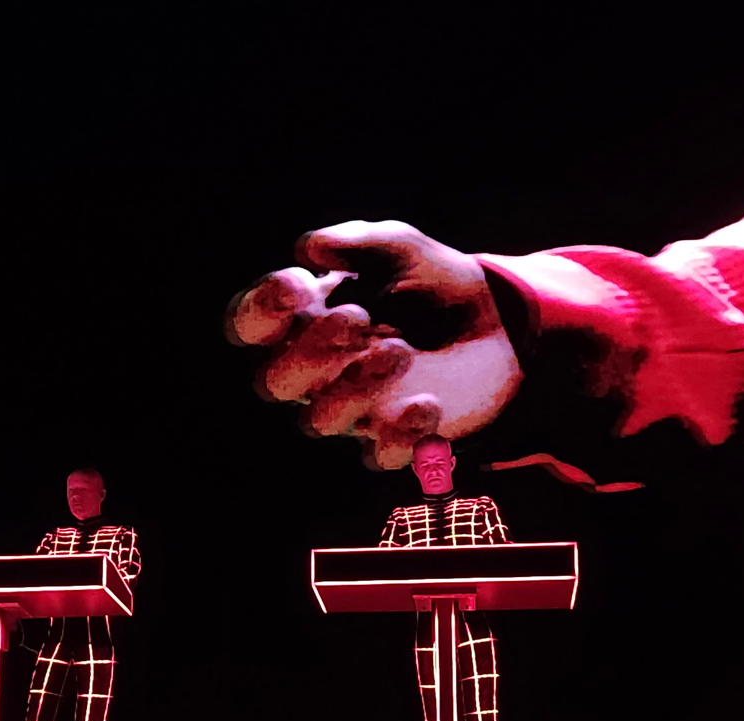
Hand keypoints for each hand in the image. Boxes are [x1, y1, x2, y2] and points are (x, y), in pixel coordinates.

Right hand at [226, 220, 520, 468]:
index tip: (297, 283)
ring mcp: (353, 409)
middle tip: (357, 317)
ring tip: (401, 349)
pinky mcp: (396, 438)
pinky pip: (381, 455)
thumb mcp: (399, 248)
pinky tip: (427, 405)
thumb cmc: (426, 280)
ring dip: (353, 389)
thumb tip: (310, 247)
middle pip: (275, 382)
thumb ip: (356, 242)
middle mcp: (315, 371)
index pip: (249, 325)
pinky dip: (401, 437)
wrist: (494, 321)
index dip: (259, 310)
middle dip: (307, 353)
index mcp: (301, 321)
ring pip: (320, 421)